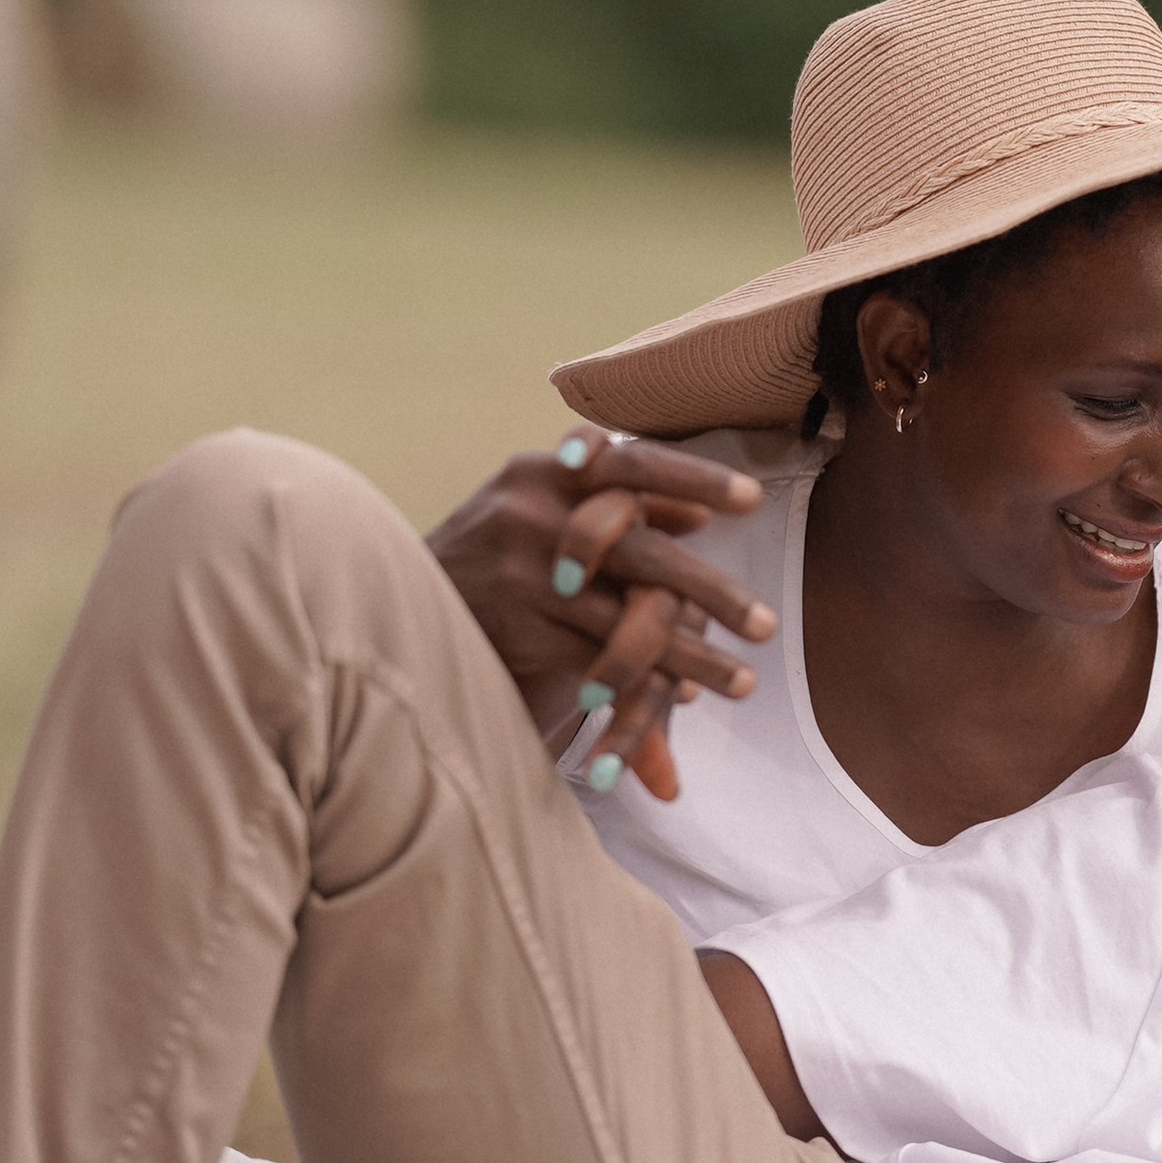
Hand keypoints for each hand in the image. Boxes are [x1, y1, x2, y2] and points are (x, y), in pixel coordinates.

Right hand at [426, 436, 774, 800]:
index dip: (693, 478)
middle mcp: (530, 511)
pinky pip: (596, 660)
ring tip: (742, 682)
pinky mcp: (512, 628)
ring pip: (627, 619)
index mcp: (544, 471)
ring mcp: (518, 571)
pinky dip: (642, 683)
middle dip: (713, 591)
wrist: (392, 607)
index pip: (630, 463)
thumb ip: (614, 511)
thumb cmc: (493, 559)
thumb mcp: (542, 513)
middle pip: (643, 550)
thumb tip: (698, 516)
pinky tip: (679, 700)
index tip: (753, 501)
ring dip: (692, 655)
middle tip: (769, 626)